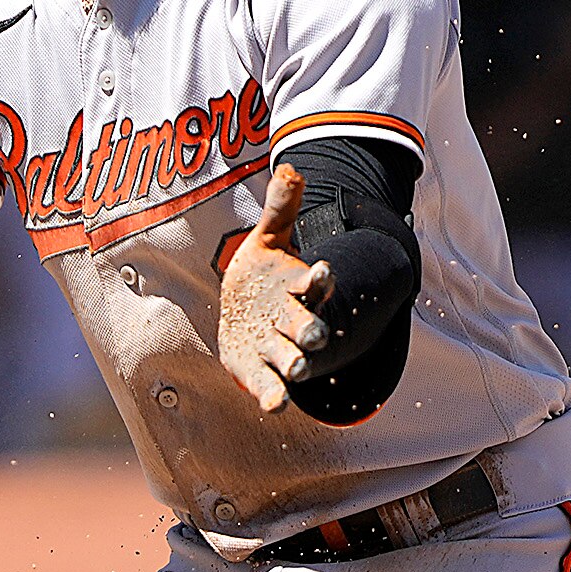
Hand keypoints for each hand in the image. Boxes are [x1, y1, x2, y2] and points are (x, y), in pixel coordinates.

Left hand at [215, 163, 334, 415]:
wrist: (247, 315)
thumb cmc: (263, 276)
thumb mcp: (268, 238)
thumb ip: (279, 208)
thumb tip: (290, 168)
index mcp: (298, 290)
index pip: (315, 284)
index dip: (319, 279)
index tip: (323, 271)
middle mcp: (294, 323)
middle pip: (308, 328)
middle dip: (311, 331)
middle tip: (315, 335)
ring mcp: (277, 350)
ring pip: (293, 361)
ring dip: (296, 365)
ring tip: (299, 369)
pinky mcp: (259, 373)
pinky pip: (269, 387)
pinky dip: (272, 396)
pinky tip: (273, 404)